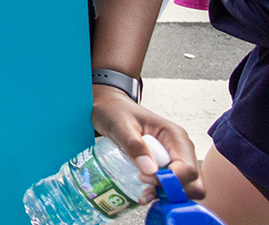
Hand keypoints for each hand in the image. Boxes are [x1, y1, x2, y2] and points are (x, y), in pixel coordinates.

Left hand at [91, 85, 203, 202]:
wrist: (111, 109)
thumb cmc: (116, 112)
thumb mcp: (120, 125)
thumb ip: (134, 144)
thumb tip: (150, 170)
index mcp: (175, 136)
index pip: (187, 168)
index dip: (170, 180)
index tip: (144, 178)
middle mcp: (182, 149)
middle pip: (194, 182)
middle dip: (174, 193)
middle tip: (147, 192)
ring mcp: (177, 159)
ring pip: (187, 188)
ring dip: (169, 196)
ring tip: (144, 195)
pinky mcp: (169, 167)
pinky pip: (175, 187)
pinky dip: (164, 195)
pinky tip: (146, 193)